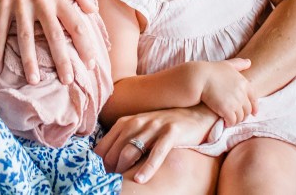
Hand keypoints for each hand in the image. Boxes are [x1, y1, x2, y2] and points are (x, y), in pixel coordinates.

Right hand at [0, 0, 99, 84]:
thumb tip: (95, 9)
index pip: (76, 23)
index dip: (84, 44)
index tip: (90, 64)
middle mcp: (41, 2)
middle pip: (53, 35)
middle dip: (60, 59)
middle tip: (67, 81)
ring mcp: (20, 4)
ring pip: (26, 37)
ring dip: (29, 60)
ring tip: (34, 81)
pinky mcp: (2, 4)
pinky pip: (0, 31)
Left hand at [95, 106, 216, 182]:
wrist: (194, 114)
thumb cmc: (163, 127)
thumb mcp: (140, 130)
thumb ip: (124, 142)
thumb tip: (107, 164)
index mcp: (125, 122)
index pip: (104, 145)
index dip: (100, 163)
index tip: (102, 175)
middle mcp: (137, 122)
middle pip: (115, 150)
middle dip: (111, 168)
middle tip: (112, 181)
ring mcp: (154, 127)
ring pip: (130, 150)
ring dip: (124, 169)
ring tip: (123, 181)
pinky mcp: (171, 133)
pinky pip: (156, 153)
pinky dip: (147, 168)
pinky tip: (141, 179)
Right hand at [197, 58, 256, 126]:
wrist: (198, 77)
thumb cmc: (210, 70)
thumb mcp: (226, 64)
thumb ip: (238, 64)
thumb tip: (249, 62)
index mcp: (243, 82)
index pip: (254, 98)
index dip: (254, 107)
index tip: (253, 113)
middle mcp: (242, 93)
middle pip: (248, 110)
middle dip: (243, 115)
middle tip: (235, 117)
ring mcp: (235, 102)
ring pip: (240, 117)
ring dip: (236, 120)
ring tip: (229, 120)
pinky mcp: (227, 110)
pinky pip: (232, 121)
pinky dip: (229, 123)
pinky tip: (224, 122)